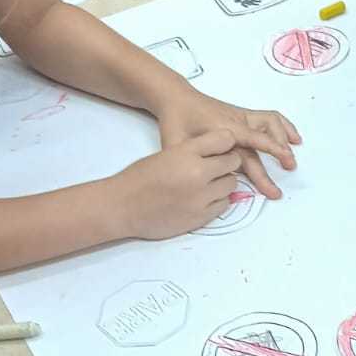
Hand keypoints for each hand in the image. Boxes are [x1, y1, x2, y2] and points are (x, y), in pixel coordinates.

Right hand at [114, 130, 245, 238]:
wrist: (122, 206)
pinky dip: (218, 200)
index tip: (221, 147)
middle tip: (215, 167)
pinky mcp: (201, 217)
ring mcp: (201, 197)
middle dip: (227, 163)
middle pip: (233, 162)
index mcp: (186, 152)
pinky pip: (224, 205)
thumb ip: (194, 152)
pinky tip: (204, 198)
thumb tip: (221, 152)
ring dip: (223, 183)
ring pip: (231, 184)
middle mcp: (197, 173)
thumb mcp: (167, 153)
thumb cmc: (139, 177)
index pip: (224, 138)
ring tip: (207, 184)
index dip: (225, 142)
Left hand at [158, 88, 300, 199]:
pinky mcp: (243, 116)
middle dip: (277, 159)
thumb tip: (199, 181)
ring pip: (271, 124)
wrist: (177, 98)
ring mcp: (242, 117)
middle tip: (281, 184)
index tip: (285, 160)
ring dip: (284, 139)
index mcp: (223, 128)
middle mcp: (236, 121)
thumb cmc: (176, 121)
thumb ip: (187, 160)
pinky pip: (269, 119)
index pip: (253, 139)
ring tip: (292, 159)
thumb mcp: (174, 143)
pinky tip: (293, 138)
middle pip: (263, 140)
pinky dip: (284, 127)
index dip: (271, 149)